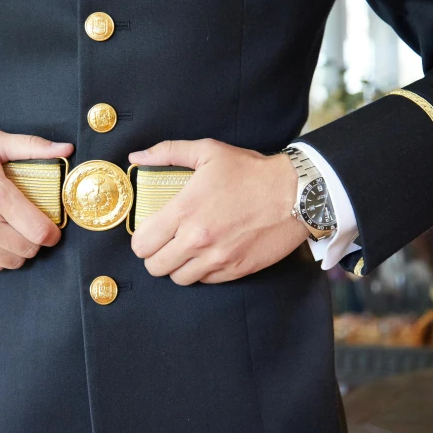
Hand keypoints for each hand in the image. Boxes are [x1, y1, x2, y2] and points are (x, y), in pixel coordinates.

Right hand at [0, 129, 72, 270]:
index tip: (53, 228)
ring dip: (20, 251)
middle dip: (37, 241)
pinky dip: (0, 258)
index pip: (40, 231)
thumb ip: (31, 146)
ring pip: (13, 262)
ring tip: (15, 234)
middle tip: (33, 228)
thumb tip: (67, 148)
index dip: (53, 233)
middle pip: (29, 249)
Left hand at [128, 139, 309, 284]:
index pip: (142, 244)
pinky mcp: (236, 270)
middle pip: (155, 266)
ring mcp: (217, 258)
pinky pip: (205, 281)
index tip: (150, 232)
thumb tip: (136, 156)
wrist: (296, 193)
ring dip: (177, 266)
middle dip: (155, 255)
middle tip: (165, 243)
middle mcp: (197, 239)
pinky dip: (201, 271)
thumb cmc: (250, 171)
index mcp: (184, 210)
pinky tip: (208, 254)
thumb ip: (167, 152)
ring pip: (178, 278)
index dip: (141, 240)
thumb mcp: (208, 151)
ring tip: (186, 250)